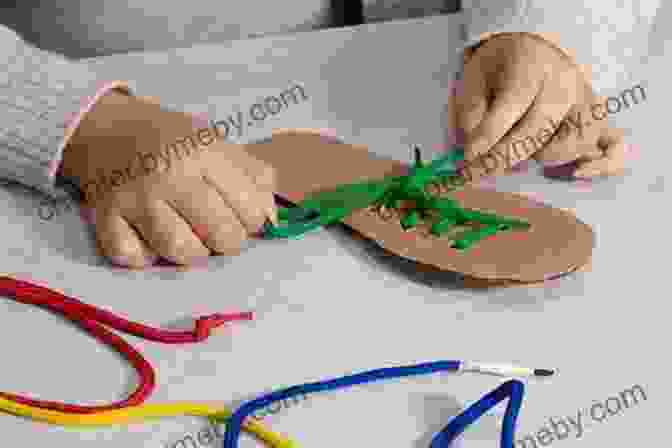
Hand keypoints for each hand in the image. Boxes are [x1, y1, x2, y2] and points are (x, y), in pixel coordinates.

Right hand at [61, 90, 276, 268]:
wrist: (104, 129)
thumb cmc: (172, 141)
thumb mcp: (219, 143)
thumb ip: (255, 176)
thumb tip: (272, 220)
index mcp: (205, 151)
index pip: (251, 210)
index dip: (253, 220)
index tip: (241, 215)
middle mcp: (169, 174)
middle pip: (221, 236)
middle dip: (228, 241)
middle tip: (218, 230)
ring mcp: (134, 197)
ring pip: (180, 252)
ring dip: (192, 252)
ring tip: (190, 236)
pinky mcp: (103, 217)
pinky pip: (134, 258)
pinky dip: (146, 256)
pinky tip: (149, 237)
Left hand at [454, 32, 627, 181]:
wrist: (534, 51)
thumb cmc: (500, 71)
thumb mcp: (474, 82)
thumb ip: (472, 116)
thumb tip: (475, 155)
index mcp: (531, 64)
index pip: (514, 101)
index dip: (490, 133)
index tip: (470, 156)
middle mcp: (565, 82)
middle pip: (540, 126)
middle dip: (507, 155)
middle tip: (480, 170)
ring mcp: (586, 101)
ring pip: (575, 141)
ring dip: (543, 155)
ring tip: (521, 149)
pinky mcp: (598, 120)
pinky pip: (610, 148)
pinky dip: (596, 165)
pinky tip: (574, 173)